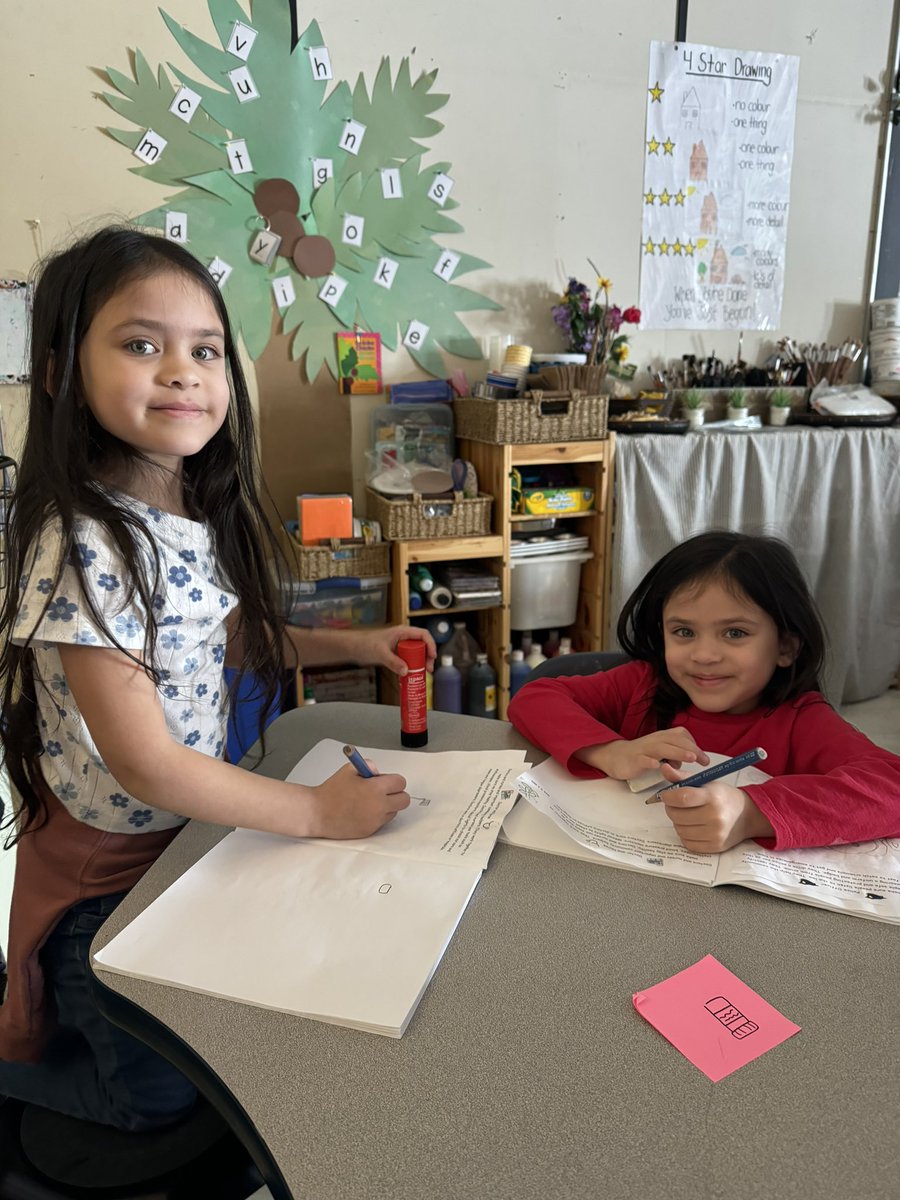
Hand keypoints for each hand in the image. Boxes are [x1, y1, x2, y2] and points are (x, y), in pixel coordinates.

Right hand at [305, 764, 410, 838]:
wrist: (316, 813)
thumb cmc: (330, 792)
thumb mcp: (348, 770)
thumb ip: (368, 766)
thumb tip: (377, 771)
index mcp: (375, 789)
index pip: (400, 783)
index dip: (393, 780)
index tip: (386, 781)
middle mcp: (379, 806)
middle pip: (404, 800)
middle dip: (396, 794)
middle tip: (384, 791)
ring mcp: (375, 820)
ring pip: (393, 812)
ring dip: (387, 806)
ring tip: (369, 802)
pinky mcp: (369, 831)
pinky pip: (381, 822)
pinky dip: (376, 817)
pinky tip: (362, 812)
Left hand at [353, 624, 437, 674]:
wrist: (353, 648)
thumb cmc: (364, 644)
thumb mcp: (380, 653)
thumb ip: (393, 662)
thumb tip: (406, 671)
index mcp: (402, 632)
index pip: (423, 635)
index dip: (431, 645)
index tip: (432, 657)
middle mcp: (403, 638)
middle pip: (422, 646)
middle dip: (427, 657)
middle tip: (428, 669)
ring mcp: (399, 646)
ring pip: (416, 654)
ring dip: (420, 664)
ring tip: (421, 674)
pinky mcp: (396, 654)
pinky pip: (408, 660)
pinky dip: (411, 667)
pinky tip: (410, 676)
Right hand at [583, 729, 709, 780]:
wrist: (615, 756)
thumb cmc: (642, 755)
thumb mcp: (662, 753)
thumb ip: (675, 755)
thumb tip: (687, 760)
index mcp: (663, 737)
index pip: (682, 736)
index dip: (694, 745)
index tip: (704, 759)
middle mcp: (655, 740)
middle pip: (675, 740)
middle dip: (692, 749)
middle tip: (704, 761)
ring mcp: (644, 749)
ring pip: (662, 748)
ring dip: (677, 752)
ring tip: (690, 759)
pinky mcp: (634, 759)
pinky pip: (642, 759)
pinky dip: (650, 761)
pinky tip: (657, 766)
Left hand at [657, 763, 773, 851]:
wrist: (746, 815)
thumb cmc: (722, 796)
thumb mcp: (705, 782)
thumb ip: (682, 777)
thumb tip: (664, 768)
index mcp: (712, 797)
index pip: (682, 797)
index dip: (668, 796)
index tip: (666, 795)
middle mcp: (715, 817)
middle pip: (677, 815)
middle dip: (671, 809)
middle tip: (676, 805)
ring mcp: (716, 834)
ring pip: (680, 830)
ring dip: (677, 822)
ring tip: (686, 815)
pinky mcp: (715, 847)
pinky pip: (688, 843)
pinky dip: (685, 835)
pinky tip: (692, 827)